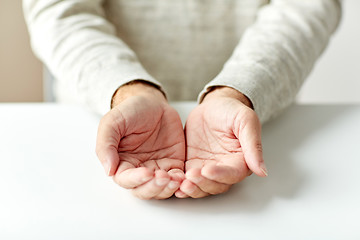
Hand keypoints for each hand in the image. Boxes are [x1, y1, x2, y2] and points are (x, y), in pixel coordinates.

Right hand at [96, 81, 185, 198]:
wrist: (152, 103)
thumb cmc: (130, 111)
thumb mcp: (112, 122)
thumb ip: (106, 145)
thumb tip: (109, 170)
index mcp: (121, 163)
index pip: (126, 180)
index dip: (136, 180)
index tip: (146, 173)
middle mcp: (139, 170)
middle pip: (144, 190)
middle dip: (154, 188)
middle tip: (164, 178)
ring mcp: (157, 168)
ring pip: (161, 189)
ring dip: (168, 188)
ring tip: (176, 178)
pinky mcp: (174, 164)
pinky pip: (177, 178)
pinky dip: (181, 181)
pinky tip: (184, 176)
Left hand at [176, 87, 267, 197]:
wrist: (214, 106)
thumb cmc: (231, 111)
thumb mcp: (245, 121)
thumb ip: (253, 145)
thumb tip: (262, 171)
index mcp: (241, 160)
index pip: (232, 174)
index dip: (220, 174)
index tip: (208, 169)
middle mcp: (224, 168)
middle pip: (216, 185)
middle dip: (203, 183)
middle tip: (190, 177)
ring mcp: (207, 168)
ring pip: (202, 186)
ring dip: (192, 188)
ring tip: (182, 183)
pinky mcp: (193, 165)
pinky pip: (188, 179)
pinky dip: (181, 183)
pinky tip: (174, 183)